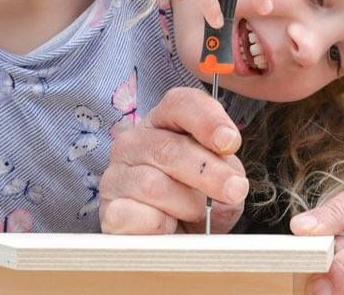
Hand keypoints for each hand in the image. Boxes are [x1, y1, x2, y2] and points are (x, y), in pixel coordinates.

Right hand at [99, 87, 248, 233]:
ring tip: (193, 212)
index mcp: (163, 123)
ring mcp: (116, 175)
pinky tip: (168, 226)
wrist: (176, 240)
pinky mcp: (109, 211)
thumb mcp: (223, 181)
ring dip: (186, 205)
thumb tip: (230, 180)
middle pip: (169, 148)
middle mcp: (133, 143)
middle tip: (234, 190)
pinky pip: (135, 215)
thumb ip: (229, 172)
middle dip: (209, 172)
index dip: (207, 119)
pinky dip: (160, 226)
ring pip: (154, 185)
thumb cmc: (198, 202)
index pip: (179, 104)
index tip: (230, 142)